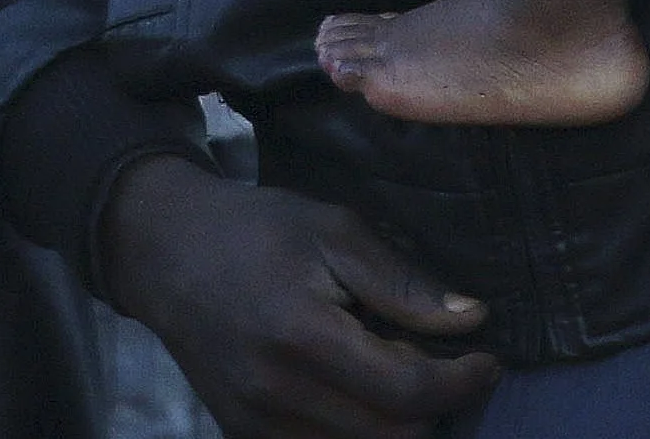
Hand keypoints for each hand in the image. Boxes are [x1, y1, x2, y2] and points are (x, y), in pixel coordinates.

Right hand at [102, 158, 497, 438]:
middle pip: (394, 435)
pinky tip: (359, 388)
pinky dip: (358, 430)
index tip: (485, 358)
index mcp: (301, 334)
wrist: (164, 253)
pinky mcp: (243, 433)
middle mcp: (276, 392)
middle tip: (443, 361)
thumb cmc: (254, 231)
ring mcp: (255, 422)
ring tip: (398, 372)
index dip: (462, 382)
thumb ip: (402, 283)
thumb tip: (471, 321)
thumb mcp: (333, 230)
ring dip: (398, 421)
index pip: (407, 393)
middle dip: (434, 403)